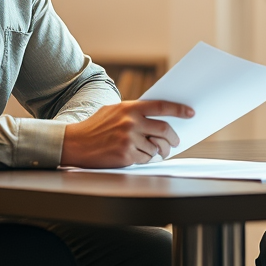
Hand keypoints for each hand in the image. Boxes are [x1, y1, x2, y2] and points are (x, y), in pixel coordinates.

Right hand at [60, 100, 193, 167]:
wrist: (75, 143)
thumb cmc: (95, 127)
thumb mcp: (114, 111)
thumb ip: (134, 111)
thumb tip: (158, 115)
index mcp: (130, 108)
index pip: (161, 106)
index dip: (179, 109)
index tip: (191, 113)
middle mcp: (131, 122)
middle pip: (164, 129)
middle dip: (173, 138)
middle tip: (176, 141)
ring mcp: (129, 139)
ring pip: (156, 147)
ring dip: (159, 151)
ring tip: (157, 151)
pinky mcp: (125, 155)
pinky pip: (146, 159)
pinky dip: (146, 159)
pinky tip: (139, 156)